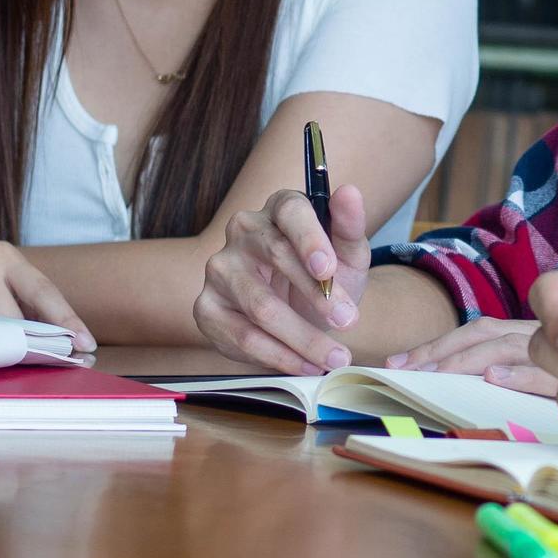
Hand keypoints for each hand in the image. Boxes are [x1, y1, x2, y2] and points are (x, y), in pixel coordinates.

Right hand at [194, 185, 370, 373]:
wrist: (302, 312)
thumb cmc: (325, 277)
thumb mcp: (348, 255)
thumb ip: (349, 228)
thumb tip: (350, 193)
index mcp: (279, 209)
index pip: (290, 211)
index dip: (309, 239)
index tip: (329, 271)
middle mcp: (243, 231)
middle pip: (275, 257)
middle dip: (316, 295)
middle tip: (349, 322)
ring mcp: (220, 269)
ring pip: (261, 306)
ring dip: (302, 337)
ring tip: (335, 357)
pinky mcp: (207, 307)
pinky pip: (243, 337)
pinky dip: (280, 357)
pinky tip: (307, 365)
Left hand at [380, 317, 557, 396]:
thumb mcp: (536, 372)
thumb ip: (501, 371)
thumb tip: (459, 384)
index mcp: (523, 333)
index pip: (473, 332)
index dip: (434, 346)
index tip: (397, 364)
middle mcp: (536, 335)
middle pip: (482, 334)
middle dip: (440, 351)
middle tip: (405, 371)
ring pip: (508, 347)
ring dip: (468, 360)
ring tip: (435, 375)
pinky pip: (544, 374)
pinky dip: (519, 375)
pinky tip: (494, 379)